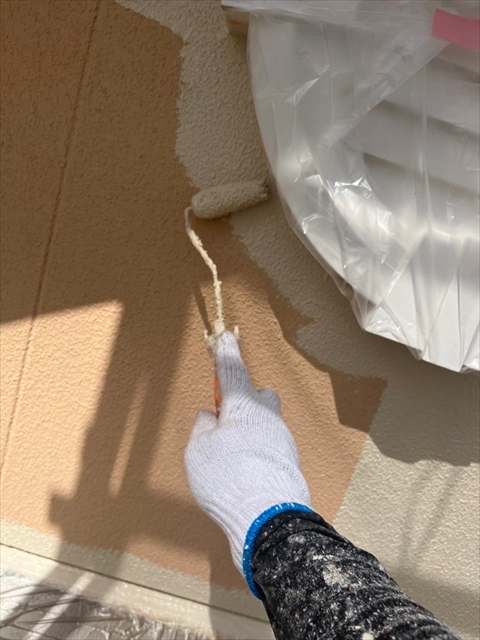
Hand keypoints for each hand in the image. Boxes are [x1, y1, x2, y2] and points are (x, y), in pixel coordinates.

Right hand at [185, 332, 309, 571]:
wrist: (268, 518)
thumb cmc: (227, 478)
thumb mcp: (197, 451)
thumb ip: (203, 428)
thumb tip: (211, 418)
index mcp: (244, 406)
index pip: (233, 371)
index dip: (226, 354)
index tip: (225, 338)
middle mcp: (268, 417)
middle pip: (260, 396)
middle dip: (245, 400)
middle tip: (225, 421)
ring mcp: (283, 439)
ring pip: (266, 424)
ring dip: (250, 433)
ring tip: (230, 460)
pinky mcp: (290, 462)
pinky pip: (271, 448)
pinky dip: (258, 454)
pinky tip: (245, 475)